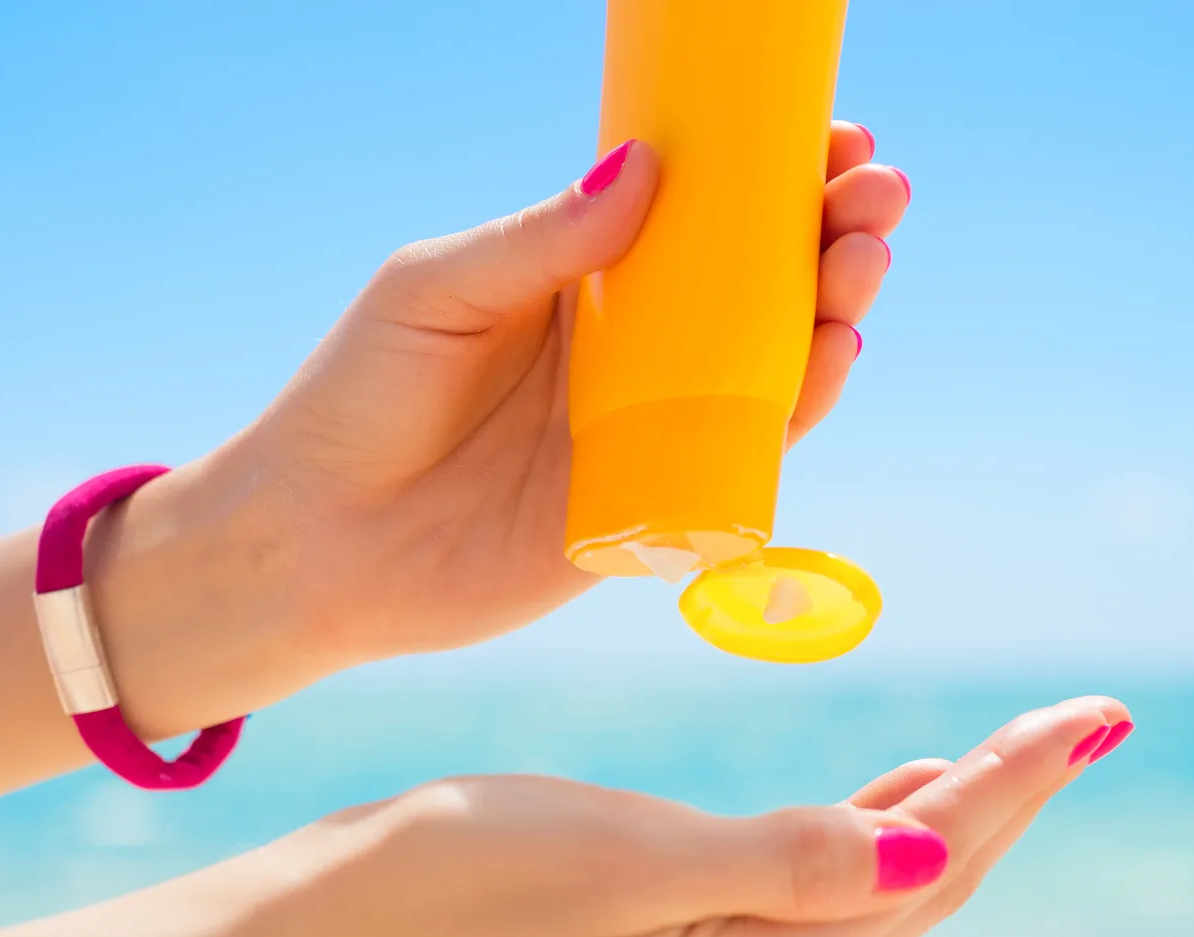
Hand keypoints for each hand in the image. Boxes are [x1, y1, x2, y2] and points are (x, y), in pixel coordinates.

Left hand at [89, 124, 909, 735]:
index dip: (772, 175)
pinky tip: (835, 354)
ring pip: (771, 362)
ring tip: (864, 257)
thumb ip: (542, 241)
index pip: (700, 213)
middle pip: (757, 282)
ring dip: (832, 307)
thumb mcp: (437, 290)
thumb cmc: (356, 400)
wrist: (317, 544)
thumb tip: (646, 167)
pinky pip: (749, 455)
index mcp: (581, 280)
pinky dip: (801, 406)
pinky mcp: (656, 508)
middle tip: (877, 191)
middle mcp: (630, 350)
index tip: (831, 136)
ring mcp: (650, 428)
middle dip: (828, 231)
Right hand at [256, 696, 1130, 936]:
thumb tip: (925, 859)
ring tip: (1025, 750)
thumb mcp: (628, 859)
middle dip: (1006, 798)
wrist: (338, 936)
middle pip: (918, 886)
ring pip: (875, 892)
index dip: (1014, 783)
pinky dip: (871, 834)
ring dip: (948, 815)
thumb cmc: (462, 874)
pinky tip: (896, 792)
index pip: (925, 862)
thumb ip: (786, 860)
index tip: (1095, 713)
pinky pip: (816, 895)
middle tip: (1088, 718)